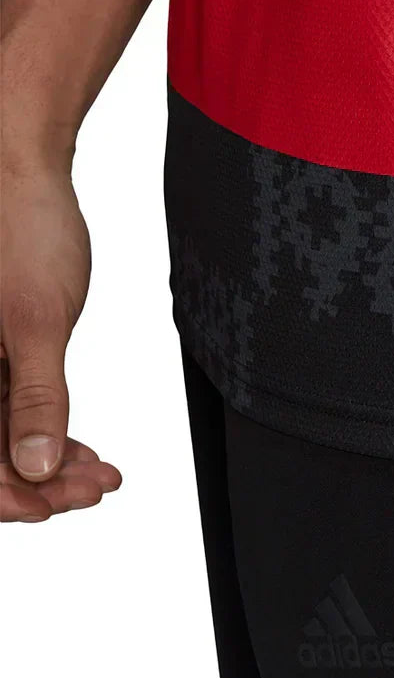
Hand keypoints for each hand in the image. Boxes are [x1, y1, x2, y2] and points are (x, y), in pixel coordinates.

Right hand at [0, 164, 120, 521]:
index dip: (5, 495)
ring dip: (47, 461)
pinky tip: (84, 450)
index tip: (54, 505)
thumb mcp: (35, 321)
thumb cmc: (21, 229)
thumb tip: (34, 468)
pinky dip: (45, 431)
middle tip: (93, 488)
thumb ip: (35, 398)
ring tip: (100, 473)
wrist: (20, 172)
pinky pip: (7, 408)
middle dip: (37, 481)